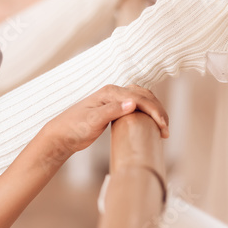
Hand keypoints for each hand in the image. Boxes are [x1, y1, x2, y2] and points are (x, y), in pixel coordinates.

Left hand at [38, 85, 169, 161]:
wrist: (62, 135)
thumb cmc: (74, 128)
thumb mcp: (92, 121)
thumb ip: (112, 111)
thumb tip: (132, 103)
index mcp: (110, 92)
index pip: (139, 98)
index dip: (154, 111)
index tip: (163, 126)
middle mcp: (114, 93)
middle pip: (145, 96)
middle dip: (159, 111)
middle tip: (166, 130)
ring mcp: (115, 100)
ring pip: (143, 99)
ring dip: (155, 111)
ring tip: (162, 128)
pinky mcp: (115, 109)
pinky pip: (137, 106)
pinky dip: (148, 113)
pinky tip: (152, 124)